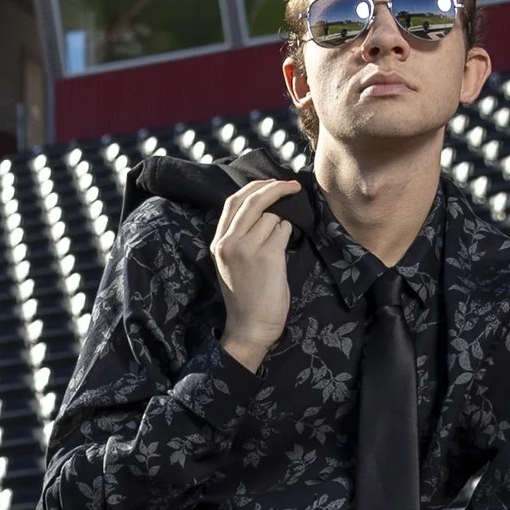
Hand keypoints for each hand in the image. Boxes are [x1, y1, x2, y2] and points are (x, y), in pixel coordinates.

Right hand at [209, 179, 299, 370]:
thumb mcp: (231, 263)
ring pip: (272, 216)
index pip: (233, 202)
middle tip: (292, 185)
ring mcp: (247, 248)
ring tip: (280, 245)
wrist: (250, 326)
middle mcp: (229, 242)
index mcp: (217, 243)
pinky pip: (284, 229)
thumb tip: (266, 208)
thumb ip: (238, 236)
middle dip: (275, 187)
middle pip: (252, 200)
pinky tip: (286, 249)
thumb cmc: (246, 296)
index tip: (271, 182)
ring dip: (283, 223)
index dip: (254, 187)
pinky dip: (289, 234)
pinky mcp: (267, 255)